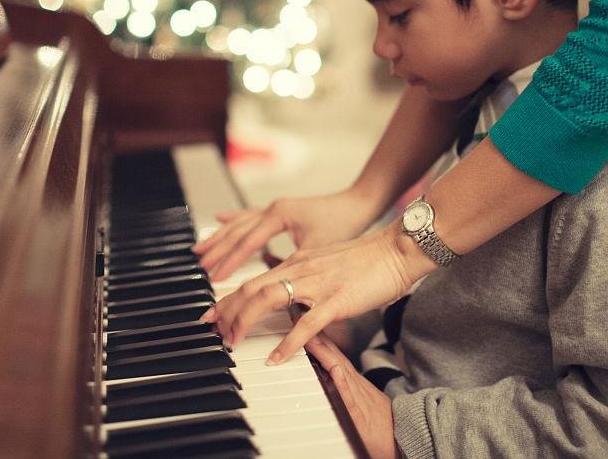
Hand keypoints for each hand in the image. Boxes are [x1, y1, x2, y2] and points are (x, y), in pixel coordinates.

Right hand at [192, 189, 379, 280]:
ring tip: (201, 250)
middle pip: (237, 232)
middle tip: (201, 269)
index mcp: (279, 216)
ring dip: (220, 238)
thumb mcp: (319, 251)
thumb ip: (296, 272)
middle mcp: (273, 209)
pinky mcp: (280, 211)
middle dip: (217, 252)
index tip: (216, 279)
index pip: (247, 243)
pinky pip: (249, 216)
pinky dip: (233, 221)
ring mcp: (275, 208)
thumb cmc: (345, 223)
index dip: (230, 263)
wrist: (360, 202)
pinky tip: (221, 220)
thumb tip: (282, 300)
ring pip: (239, 223)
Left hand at [201, 219, 435, 359]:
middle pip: (251, 288)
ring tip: (233, 342)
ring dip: (245, 321)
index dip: (227, 299)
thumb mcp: (327, 264)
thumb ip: (307, 278)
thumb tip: (292, 298)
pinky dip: (288, 342)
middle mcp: (301, 269)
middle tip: (211, 330)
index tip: (212, 315)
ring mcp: (318, 284)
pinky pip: (306, 323)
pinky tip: (277, 358)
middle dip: (225, 311)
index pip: (253, 280)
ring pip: (268, 299)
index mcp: (298, 262)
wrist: (397, 249)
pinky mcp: (337, 300)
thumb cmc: (368, 259)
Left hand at [307, 334, 396, 458]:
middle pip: (334, 357)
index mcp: (353, 382)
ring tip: (312, 338)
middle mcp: (354, 385)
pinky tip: (335, 371)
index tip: (304, 323)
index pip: (334, 356)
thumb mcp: (360, 399)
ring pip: (339, 370)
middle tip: (301, 320)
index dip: (320, 339)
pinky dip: (342, 383)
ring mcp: (358, 398)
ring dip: (325, 354)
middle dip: (318, 339)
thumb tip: (330, 374)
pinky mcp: (360, 416)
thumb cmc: (379, 421)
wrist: (403, 435)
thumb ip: (345, 387)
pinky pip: (350, 397)